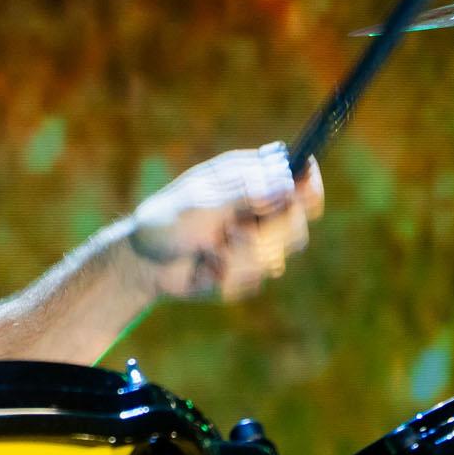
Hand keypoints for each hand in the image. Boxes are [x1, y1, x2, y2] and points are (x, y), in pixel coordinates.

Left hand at [119, 144, 323, 302]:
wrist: (144, 265)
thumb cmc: (167, 223)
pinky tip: (205, 269)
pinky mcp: (247, 269)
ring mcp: (255, 240)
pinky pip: (254, 279)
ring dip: (239, 258)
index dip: (308, 186)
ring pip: (276, 255)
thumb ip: (245, 195)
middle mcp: (258, 207)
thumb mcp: (202, 204)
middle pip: (296, 222)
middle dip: (267, 234)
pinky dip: (227, 277)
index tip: (304, 198)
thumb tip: (286, 185)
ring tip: (211, 251)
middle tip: (234, 233)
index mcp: (249, 177)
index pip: (297, 175)